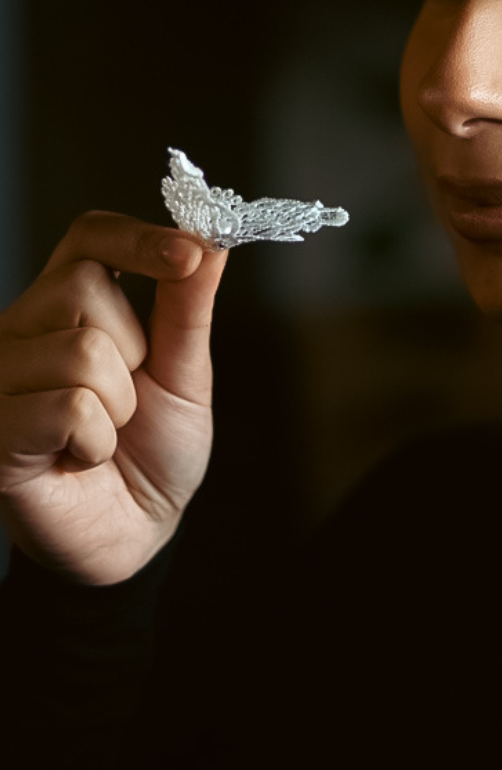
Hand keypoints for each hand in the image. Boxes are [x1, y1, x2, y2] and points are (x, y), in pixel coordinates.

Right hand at [0, 213, 227, 584]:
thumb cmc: (154, 450)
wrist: (136, 532)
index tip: (189, 255)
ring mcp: (0, 377)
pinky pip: (68, 407)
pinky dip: (96, 441)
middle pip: (85, 287)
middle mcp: (24, 329)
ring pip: (82, 351)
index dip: (136, 237)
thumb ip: (188, 308)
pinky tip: (77, 459)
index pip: (89, 237)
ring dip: (118, 407)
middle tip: (125, 397)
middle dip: (133, 349)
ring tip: (102, 434)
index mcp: (70, 305)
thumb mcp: (183, 373)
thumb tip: (212, 241)